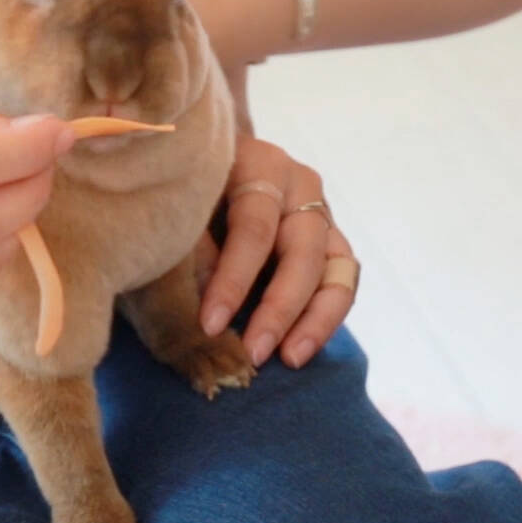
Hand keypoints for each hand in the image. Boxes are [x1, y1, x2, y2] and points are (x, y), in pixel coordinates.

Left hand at [196, 136, 357, 367]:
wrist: (205, 166)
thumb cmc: (183, 189)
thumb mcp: (179, 207)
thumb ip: (192, 248)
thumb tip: (209, 305)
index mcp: (259, 163)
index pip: (254, 227)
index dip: (233, 279)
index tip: (210, 325)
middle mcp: (299, 185)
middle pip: (302, 251)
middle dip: (278, 308)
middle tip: (253, 352)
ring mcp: (321, 213)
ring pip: (336, 269)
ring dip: (314, 319)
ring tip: (288, 359)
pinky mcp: (331, 242)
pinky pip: (342, 282)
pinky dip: (324, 318)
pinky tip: (298, 350)